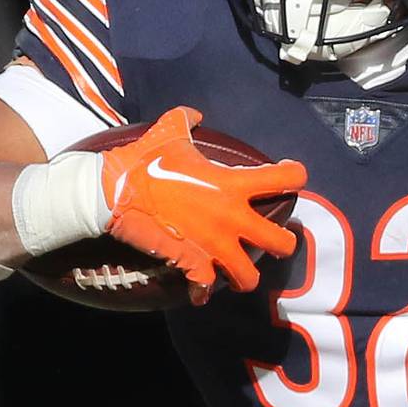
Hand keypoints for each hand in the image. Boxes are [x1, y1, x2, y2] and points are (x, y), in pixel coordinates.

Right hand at [100, 106, 306, 301]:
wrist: (113, 192)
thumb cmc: (144, 162)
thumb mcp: (169, 132)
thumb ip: (187, 120)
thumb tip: (194, 114)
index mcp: (234, 185)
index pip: (287, 178)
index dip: (294, 176)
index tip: (289, 176)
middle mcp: (232, 218)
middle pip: (282, 243)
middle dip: (283, 243)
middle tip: (273, 239)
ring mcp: (214, 245)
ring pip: (248, 276)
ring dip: (245, 275)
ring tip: (240, 271)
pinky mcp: (191, 263)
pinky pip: (206, 288)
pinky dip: (204, 292)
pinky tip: (201, 292)